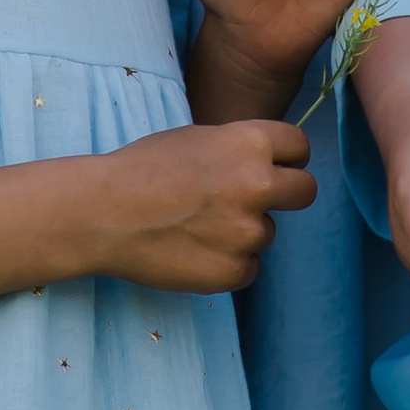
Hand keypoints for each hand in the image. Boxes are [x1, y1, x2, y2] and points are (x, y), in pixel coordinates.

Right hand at [96, 118, 317, 290]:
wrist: (104, 213)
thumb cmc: (143, 168)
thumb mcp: (198, 138)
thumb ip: (238, 150)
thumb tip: (266, 163)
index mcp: (250, 142)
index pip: (299, 146)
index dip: (288, 157)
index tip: (278, 166)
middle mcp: (259, 184)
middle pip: (305, 191)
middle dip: (286, 194)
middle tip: (256, 201)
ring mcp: (248, 232)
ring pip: (268, 233)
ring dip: (245, 232)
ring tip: (199, 226)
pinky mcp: (233, 271)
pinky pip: (248, 267)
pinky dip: (229, 263)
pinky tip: (195, 251)